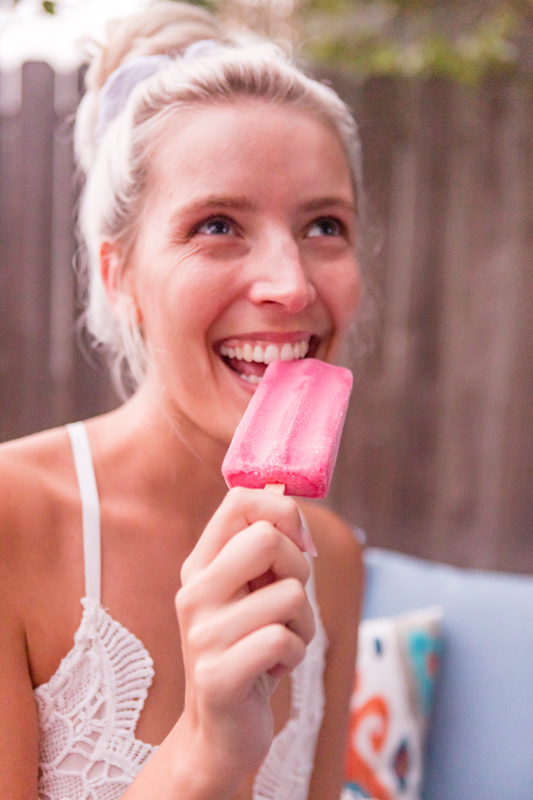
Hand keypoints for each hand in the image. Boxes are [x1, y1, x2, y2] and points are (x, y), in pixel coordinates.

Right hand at [176, 487, 315, 778]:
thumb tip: (288, 500)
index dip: (283, 511)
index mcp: (201, 565)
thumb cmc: (247, 650)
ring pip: (290, 594)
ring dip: (303, 624)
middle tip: (288, 602)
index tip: (297, 542)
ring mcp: (203, 634)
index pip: (239, 501)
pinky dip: (296, 654)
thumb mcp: (249, 593)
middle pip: (267, 538)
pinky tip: (273, 668)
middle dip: (299, 568)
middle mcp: (195, 592)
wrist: (218, 732)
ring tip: (279, 642)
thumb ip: (262, 550)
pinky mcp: (219, 674)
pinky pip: (285, 639)